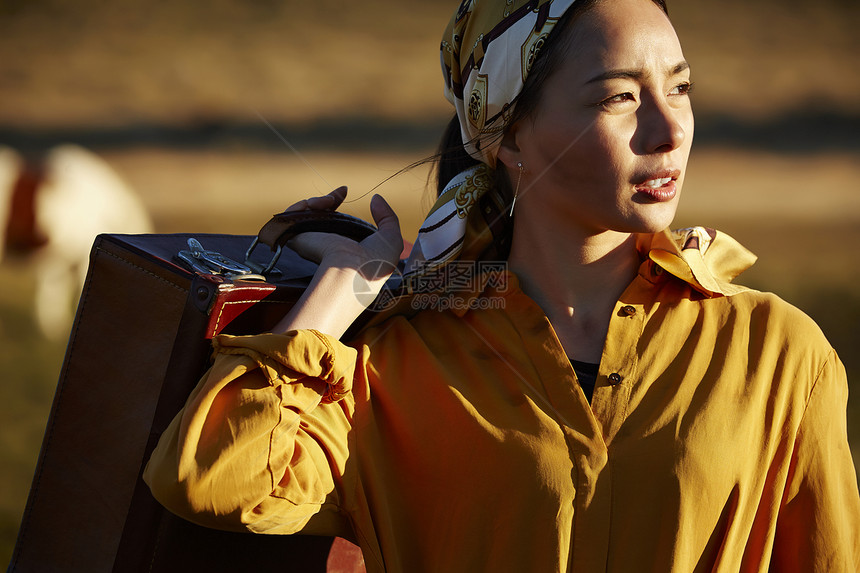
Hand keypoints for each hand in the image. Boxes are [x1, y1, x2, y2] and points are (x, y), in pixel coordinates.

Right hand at [284, 186, 402, 275]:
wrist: (353, 272)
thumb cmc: (375, 263)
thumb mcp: (391, 238)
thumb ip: (387, 217)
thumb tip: (376, 198)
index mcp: (344, 244)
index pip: (335, 218)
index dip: (337, 200)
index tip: (345, 190)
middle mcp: (326, 243)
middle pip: (320, 213)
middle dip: (329, 198)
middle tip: (341, 193)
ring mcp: (310, 240)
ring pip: (306, 213)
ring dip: (318, 200)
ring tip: (328, 202)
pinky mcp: (297, 238)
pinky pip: (290, 216)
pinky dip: (300, 205)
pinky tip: (316, 203)